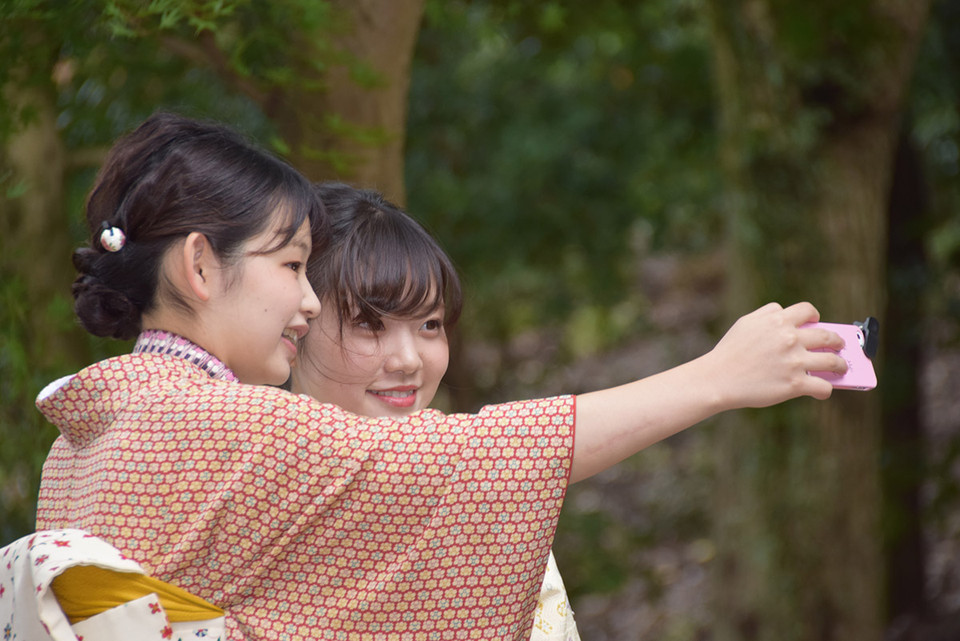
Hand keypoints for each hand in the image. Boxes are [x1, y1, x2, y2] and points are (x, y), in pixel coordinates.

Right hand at [704, 301, 846, 408]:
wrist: (718, 379)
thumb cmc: (730, 352)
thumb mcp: (745, 323)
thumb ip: (766, 314)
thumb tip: (784, 313)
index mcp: (777, 321)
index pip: (808, 310)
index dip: (815, 316)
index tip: (816, 322)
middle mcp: (790, 338)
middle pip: (827, 336)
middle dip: (837, 341)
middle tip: (838, 346)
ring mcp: (794, 361)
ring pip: (833, 361)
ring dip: (841, 365)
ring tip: (841, 367)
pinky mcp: (795, 384)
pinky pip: (823, 386)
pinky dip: (826, 390)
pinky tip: (823, 391)